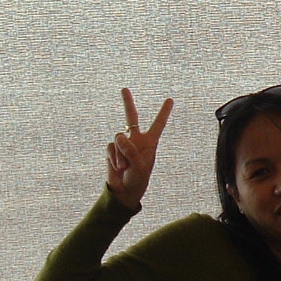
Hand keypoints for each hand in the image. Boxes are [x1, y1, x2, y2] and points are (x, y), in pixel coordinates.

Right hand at [106, 88, 173, 209]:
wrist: (124, 192)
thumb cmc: (138, 179)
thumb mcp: (139, 166)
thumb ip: (131, 150)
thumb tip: (118, 135)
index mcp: (150, 143)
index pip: (158, 124)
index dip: (164, 112)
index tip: (170, 100)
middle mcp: (136, 140)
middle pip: (131, 118)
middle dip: (127, 103)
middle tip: (124, 89)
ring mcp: (123, 145)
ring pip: (118, 139)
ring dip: (121, 154)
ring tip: (126, 166)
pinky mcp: (111, 150)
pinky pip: (110, 147)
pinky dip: (114, 157)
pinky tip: (118, 167)